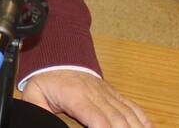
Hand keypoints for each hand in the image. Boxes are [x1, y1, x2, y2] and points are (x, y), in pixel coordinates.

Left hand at [22, 69, 149, 127]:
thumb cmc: (48, 79)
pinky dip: (144, 121)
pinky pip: (134, 108)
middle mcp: (96, 95)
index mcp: (76, 96)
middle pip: (117, 120)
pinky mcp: (116, 95)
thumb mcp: (34, 93)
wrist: (61, 57)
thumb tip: (41, 121)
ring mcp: (109, 94)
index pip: (96, 118)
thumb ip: (37, 109)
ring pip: (128, 115)